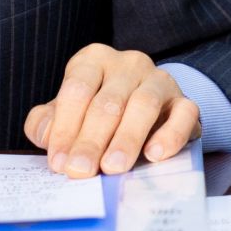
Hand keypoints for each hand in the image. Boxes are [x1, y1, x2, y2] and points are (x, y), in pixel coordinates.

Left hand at [22, 44, 199, 175]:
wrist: (148, 110)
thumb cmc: (97, 112)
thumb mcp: (66, 112)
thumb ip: (48, 122)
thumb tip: (45, 137)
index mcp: (93, 60)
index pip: (77, 90)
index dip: (65, 127)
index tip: (59, 162)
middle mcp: (127, 64)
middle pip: (107, 102)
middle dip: (91, 140)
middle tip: (81, 171)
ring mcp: (159, 79)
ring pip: (144, 105)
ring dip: (126, 139)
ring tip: (112, 167)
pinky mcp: (185, 101)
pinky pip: (184, 113)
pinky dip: (169, 135)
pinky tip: (154, 155)